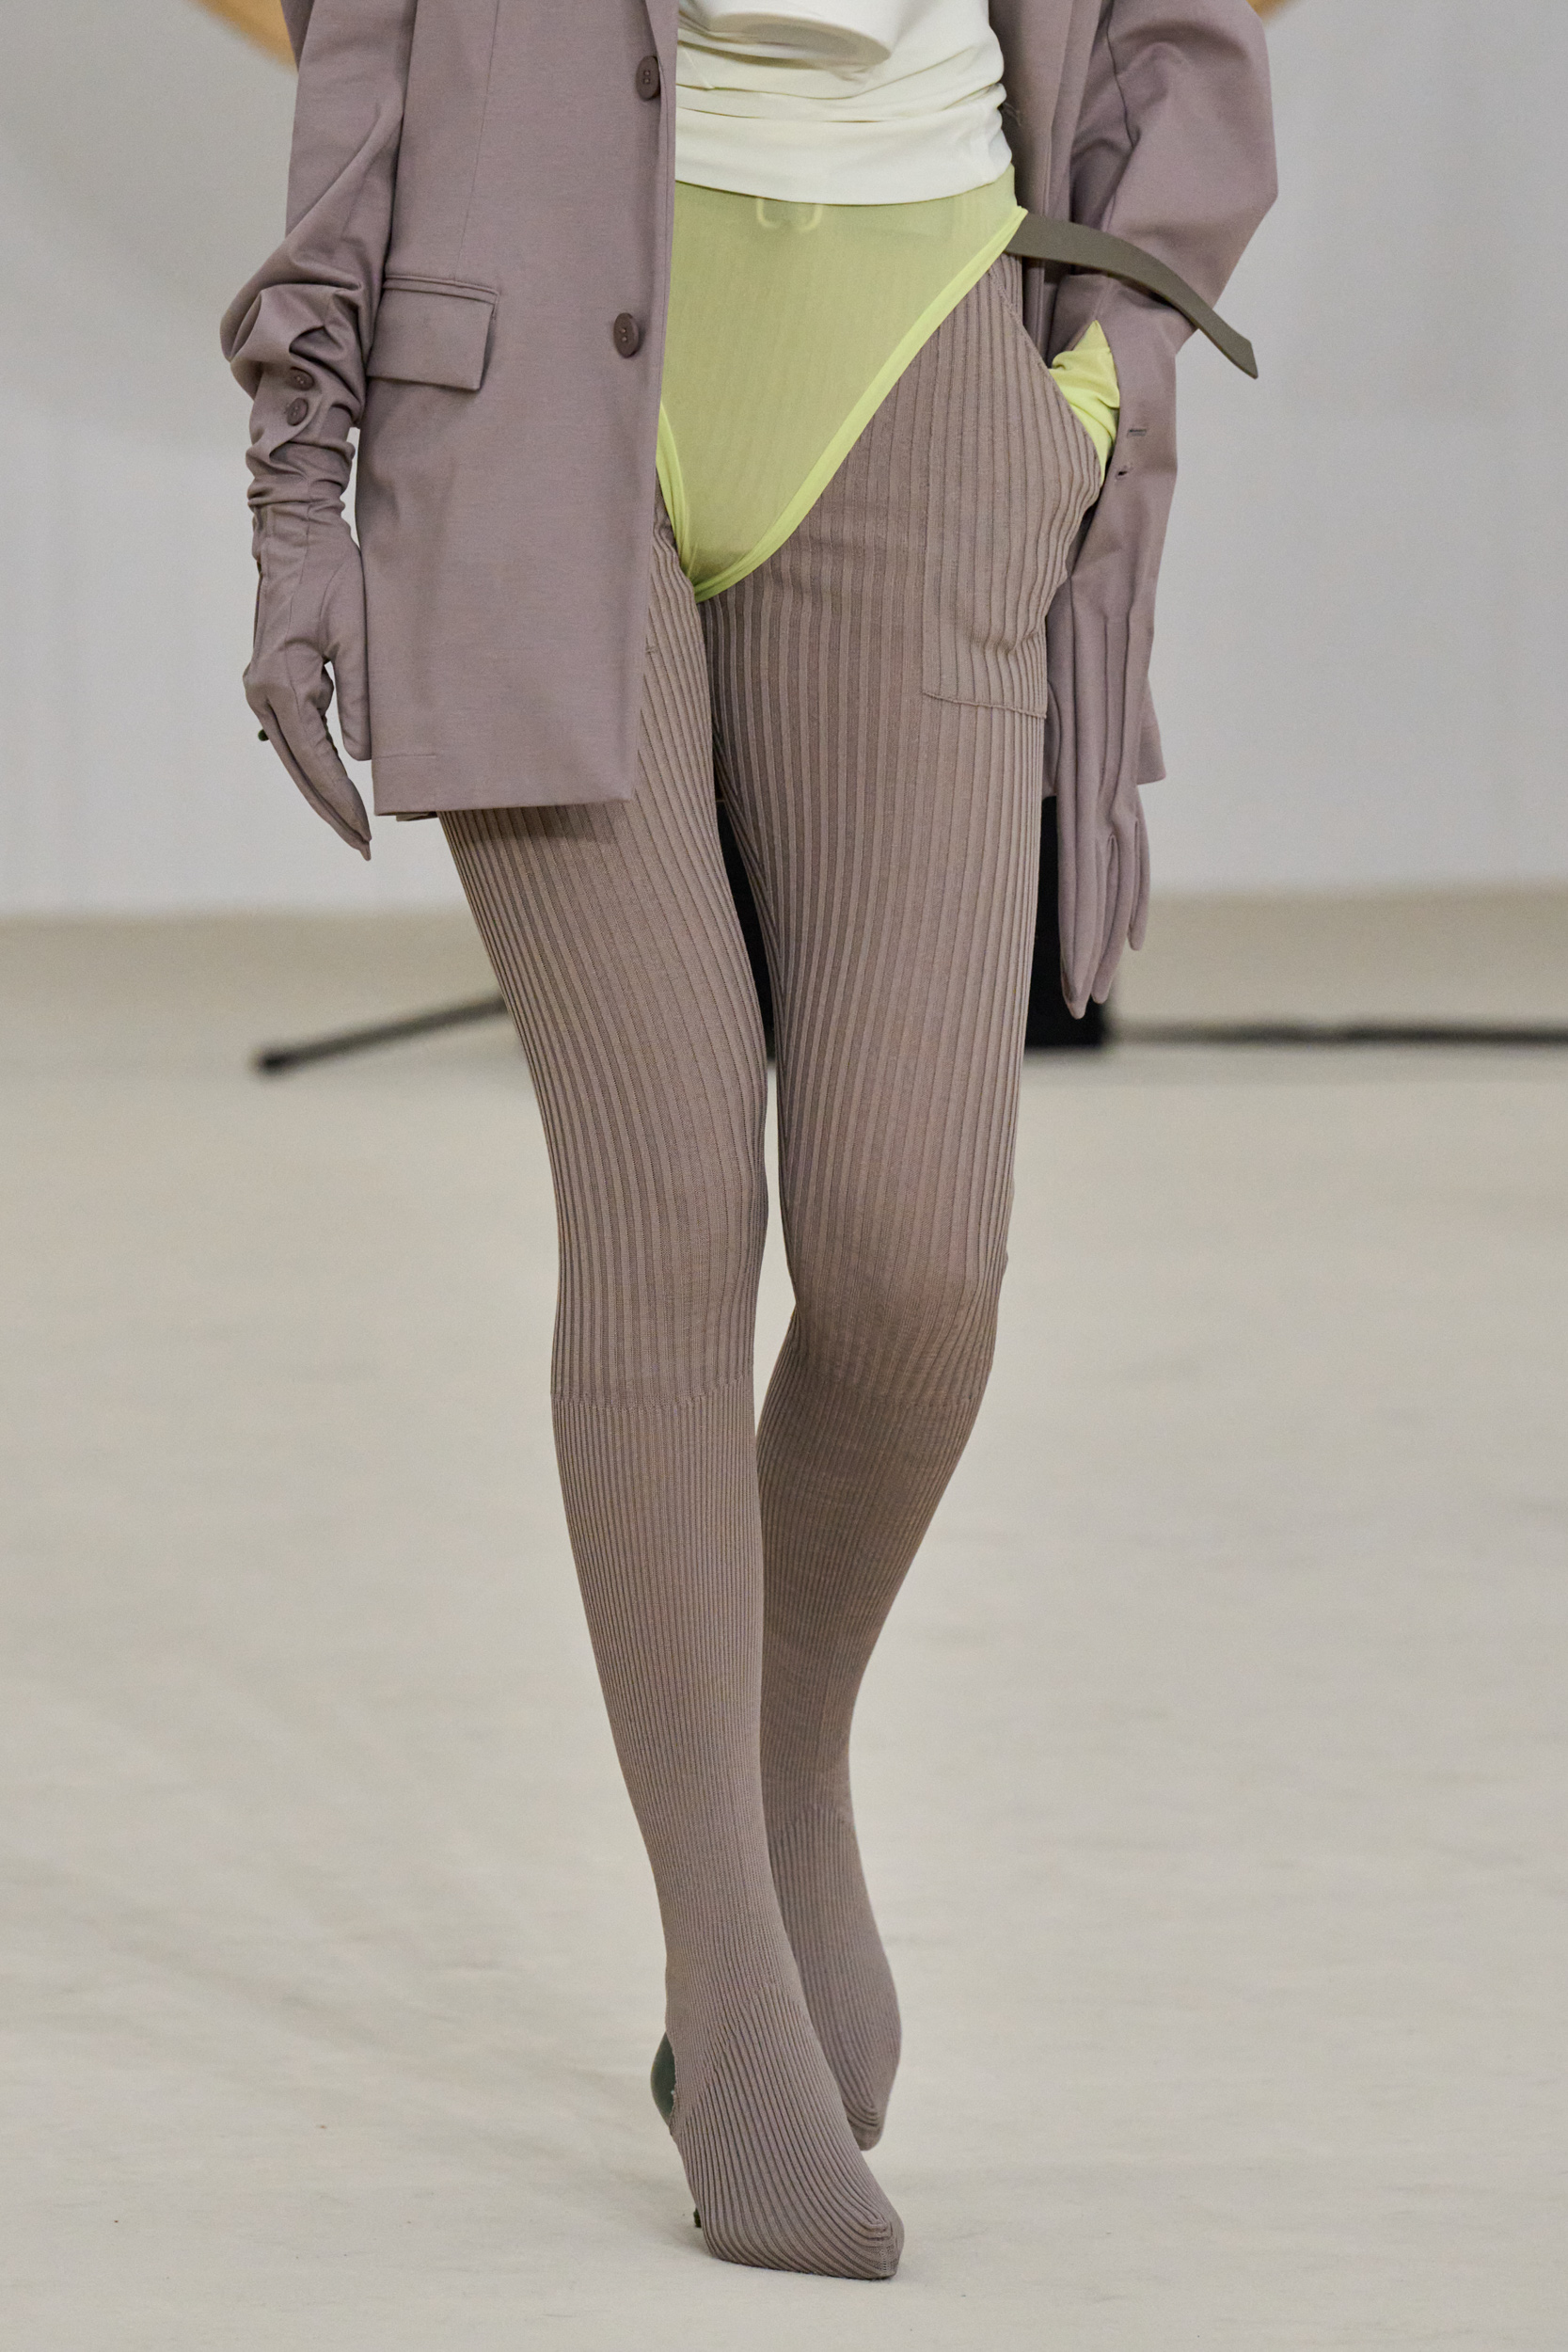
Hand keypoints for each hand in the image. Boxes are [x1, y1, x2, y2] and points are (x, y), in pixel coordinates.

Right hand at [245, 505, 371, 856]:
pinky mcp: (273, 684)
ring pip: (295, 759)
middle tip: (363, 848)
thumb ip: (361, 696)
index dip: (343, 799)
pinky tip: (340, 790)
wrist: (296, 536)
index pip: (316, 759)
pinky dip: (318, 766)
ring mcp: (263, 690)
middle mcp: (262, 693)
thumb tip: (361, 757)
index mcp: (280, 684)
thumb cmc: (331, 575)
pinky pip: (297, 738)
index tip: (367, 832)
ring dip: (324, 793)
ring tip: (355, 829)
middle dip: (333, 810)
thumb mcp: (358, 635)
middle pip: (300, 769)